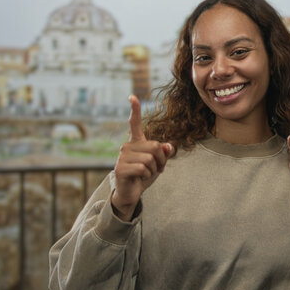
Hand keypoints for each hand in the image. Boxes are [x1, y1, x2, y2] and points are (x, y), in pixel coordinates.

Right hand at [111, 95, 174, 220]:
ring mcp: (122, 156)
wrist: (131, 193)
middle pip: (155, 146)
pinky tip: (139, 178)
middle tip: (156, 169)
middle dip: (161, 160)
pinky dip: (146, 175)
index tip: (132, 97)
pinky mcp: (120, 168)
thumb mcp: (158, 164)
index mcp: (136, 143)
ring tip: (146, 174)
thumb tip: (169, 146)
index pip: (135, 123)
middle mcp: (127, 146)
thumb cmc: (143, 176)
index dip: (135, 110)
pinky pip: (143, 168)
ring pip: (150, 158)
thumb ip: (164, 154)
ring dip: (154, 169)